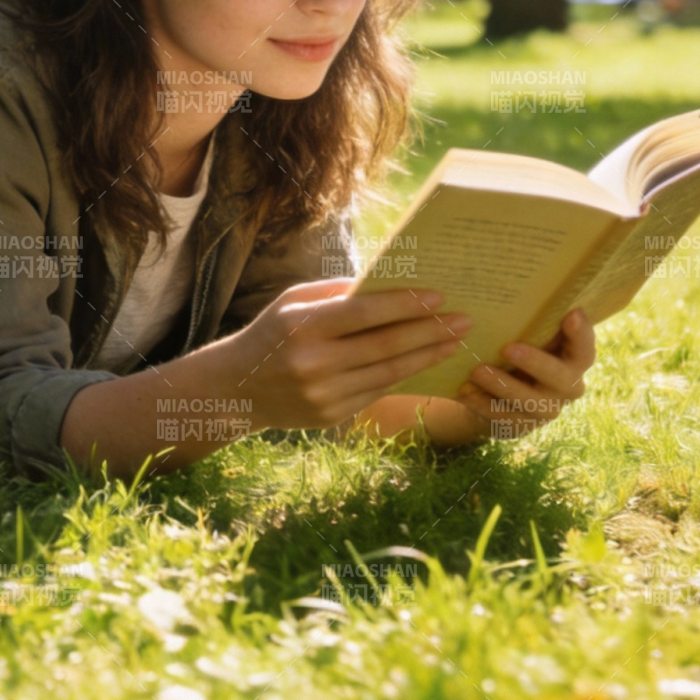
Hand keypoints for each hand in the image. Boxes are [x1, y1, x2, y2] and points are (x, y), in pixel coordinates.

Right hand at [226, 278, 473, 430]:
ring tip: (455, 342)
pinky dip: (405, 376)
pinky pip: (377, 392)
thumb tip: (389, 283)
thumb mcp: (292, 302)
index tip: (439, 296)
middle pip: (384, 345)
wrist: (238, 389)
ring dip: (426, 356)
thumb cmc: (272, 333)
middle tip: (462, 320)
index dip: (404, 305)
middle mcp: (313, 362)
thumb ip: (336, 292)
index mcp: (301, 325)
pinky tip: (426, 362)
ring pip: (388, 373)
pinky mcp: (332, 416)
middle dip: (428, 331)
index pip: (363, 313)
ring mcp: (323, 394)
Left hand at [450, 309, 595, 440]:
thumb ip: (530, 321)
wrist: (495, 391)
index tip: (572, 314)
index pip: (585, 349)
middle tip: (509, 348)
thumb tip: (520, 282)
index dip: (582, 334)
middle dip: (537, 363)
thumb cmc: (514, 350)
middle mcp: (566, 386)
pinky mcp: (521, 425)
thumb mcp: (524, 336)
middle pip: (562, 379)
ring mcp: (545, 409)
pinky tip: (464, 391)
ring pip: (532, 403)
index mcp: (572, 360)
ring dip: (504, 386)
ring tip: (478, 371)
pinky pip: (504, 418)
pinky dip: (482, 404)